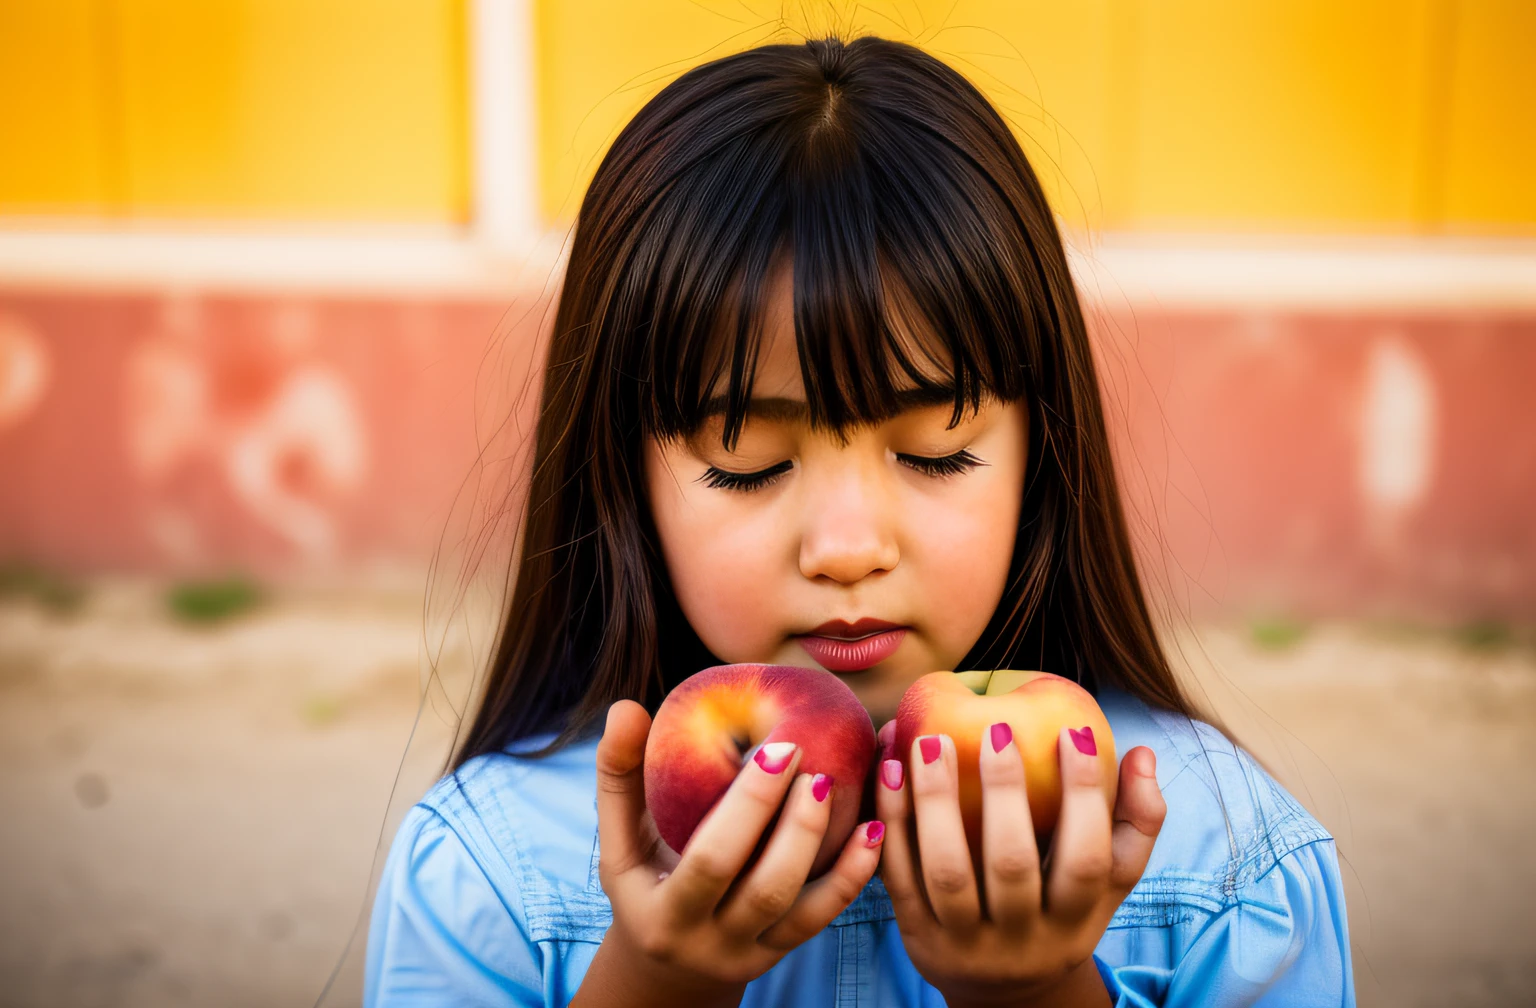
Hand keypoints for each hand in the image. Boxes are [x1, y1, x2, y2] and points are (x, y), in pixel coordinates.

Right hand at [572, 701, 884, 1007]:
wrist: (665, 966)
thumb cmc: (643, 878)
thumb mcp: (619, 837)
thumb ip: (618, 774)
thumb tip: (625, 708)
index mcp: (662, 914)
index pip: (713, 860)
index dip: (752, 806)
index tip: (780, 749)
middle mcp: (708, 943)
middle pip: (765, 887)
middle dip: (797, 824)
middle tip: (817, 764)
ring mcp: (749, 955)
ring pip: (799, 905)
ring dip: (827, 845)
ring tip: (841, 786)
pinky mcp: (780, 955)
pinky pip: (822, 917)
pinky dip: (853, 874)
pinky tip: (873, 829)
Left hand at [874, 720, 1164, 1007]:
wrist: (1001, 994)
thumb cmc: (1060, 912)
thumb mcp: (1107, 885)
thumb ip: (1134, 823)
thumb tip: (1143, 754)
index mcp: (1074, 924)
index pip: (1087, 861)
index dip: (1086, 797)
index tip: (1073, 732)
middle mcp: (1020, 939)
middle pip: (1012, 864)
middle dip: (1004, 792)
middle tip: (995, 728)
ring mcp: (962, 941)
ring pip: (947, 871)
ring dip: (935, 801)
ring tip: (930, 741)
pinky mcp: (915, 934)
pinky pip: (898, 874)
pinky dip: (892, 821)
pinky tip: (890, 770)